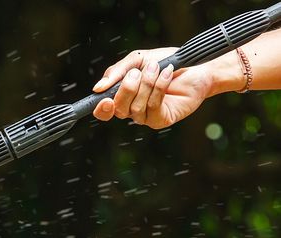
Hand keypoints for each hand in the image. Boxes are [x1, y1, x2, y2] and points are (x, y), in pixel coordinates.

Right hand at [91, 48, 213, 129]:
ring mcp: (146, 117)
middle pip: (118, 109)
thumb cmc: (166, 62)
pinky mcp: (161, 119)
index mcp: (122, 97)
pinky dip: (158, 88)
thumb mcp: (138, 59)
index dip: (101, 108)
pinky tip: (166, 74)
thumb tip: (98, 88)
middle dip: (127, 88)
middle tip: (137, 72)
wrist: (196, 65)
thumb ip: (117, 71)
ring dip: (146, 84)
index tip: (105, 99)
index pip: (104, 111)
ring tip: (157, 68)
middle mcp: (132, 110)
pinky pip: (152, 107)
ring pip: (135, 108)